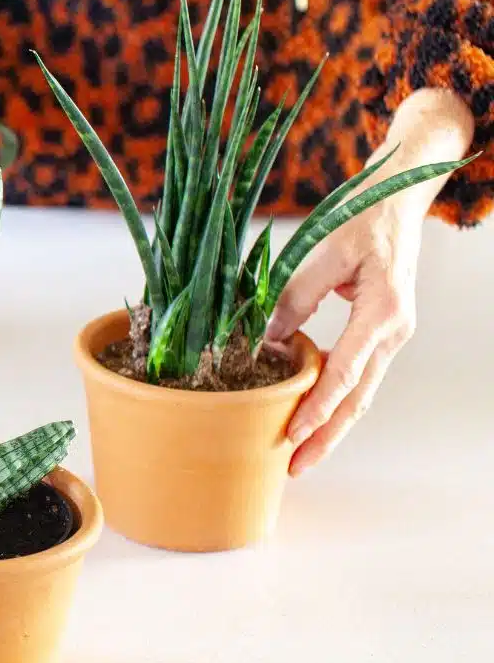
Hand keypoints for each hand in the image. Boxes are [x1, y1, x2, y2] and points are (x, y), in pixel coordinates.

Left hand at [266, 87, 473, 475]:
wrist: (400, 194)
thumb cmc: (366, 213)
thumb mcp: (326, 249)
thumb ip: (294, 297)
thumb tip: (262, 344)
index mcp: (384, 311)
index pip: (346, 372)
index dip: (317, 407)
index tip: (293, 434)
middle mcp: (393, 331)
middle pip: (358, 398)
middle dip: (327, 438)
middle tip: (295, 468)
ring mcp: (389, 336)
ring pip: (359, 394)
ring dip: (330, 427)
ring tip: (300, 457)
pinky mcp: (378, 335)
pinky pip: (355, 377)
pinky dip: (333, 402)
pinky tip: (309, 419)